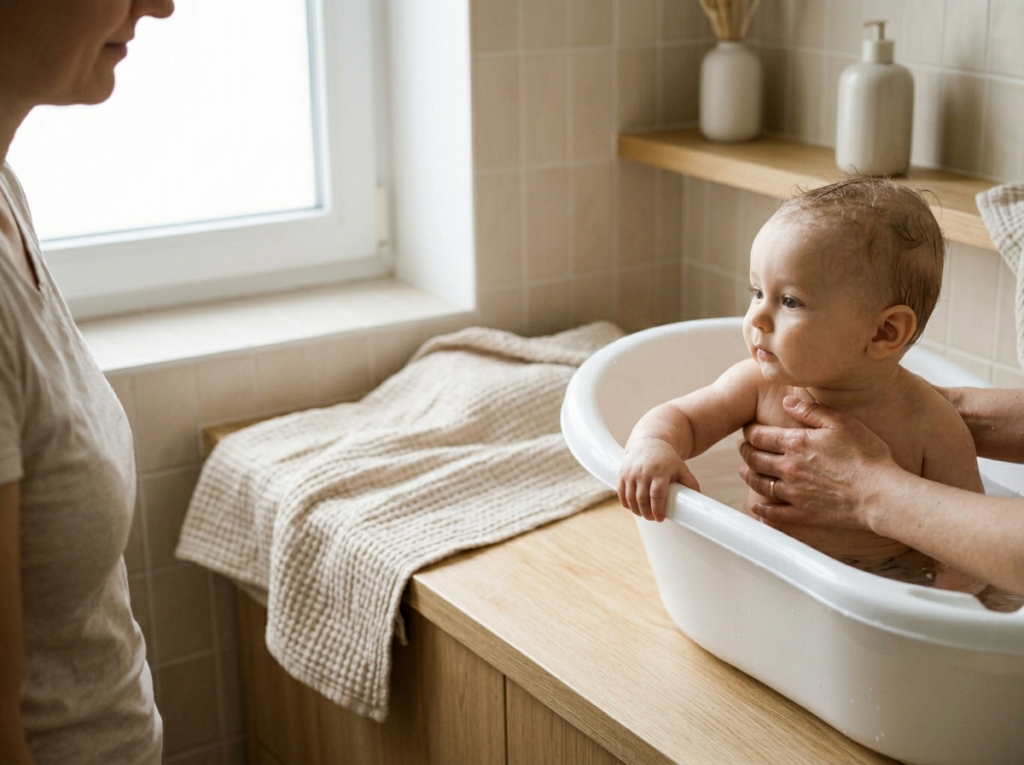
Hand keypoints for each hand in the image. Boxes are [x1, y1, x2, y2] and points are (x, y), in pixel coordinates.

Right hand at [618, 438, 699, 521]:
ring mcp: (631, 472)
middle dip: (647, 513)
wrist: (650, 442)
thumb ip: (690, 483)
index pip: (657, 494)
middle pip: (642, 499)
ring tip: (644, 515)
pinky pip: (621, 493)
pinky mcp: (622, 473)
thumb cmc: (668, 460)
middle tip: (652, 519)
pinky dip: (626, 503)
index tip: (661, 519)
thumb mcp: (681, 468)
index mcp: (660, 471)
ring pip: (630, 498)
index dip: (658, 509)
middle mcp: (644, 471)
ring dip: (636, 510)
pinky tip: (632, 508)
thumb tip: (699, 499)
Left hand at [736, 396, 895, 529]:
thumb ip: (810, 411)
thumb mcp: (841, 423)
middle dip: (745, 451)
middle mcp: (788, 468)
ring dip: (748, 476)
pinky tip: (757, 508)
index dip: (749, 431)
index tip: (747, 430)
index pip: (759, 435)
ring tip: (744, 471)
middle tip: (742, 447)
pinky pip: (774, 513)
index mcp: (795, 444)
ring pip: (759, 484)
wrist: (880, 493)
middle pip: (754, 459)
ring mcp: (793, 492)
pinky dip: (762, 510)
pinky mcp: (802, 513)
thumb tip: (786, 401)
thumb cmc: (866, 455)